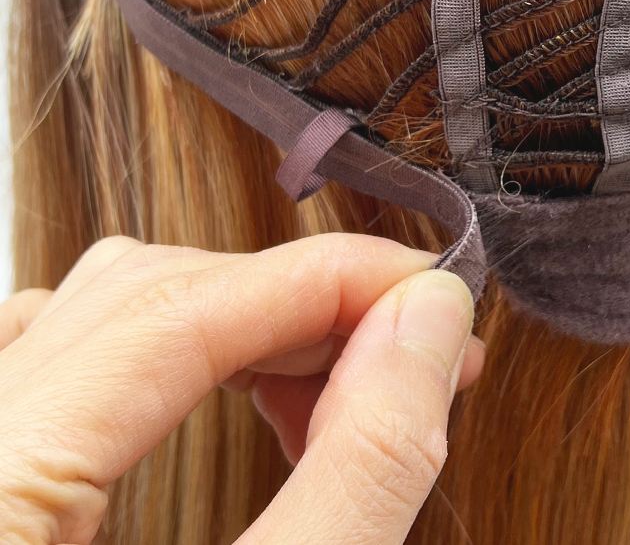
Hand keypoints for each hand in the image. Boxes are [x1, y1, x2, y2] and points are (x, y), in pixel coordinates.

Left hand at [0, 234, 484, 544]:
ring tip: (344, 391)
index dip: (330, 281)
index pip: (178, 306)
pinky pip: (67, 360)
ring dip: (246, 330)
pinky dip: (179, 356)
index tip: (438, 297)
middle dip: (300, 310)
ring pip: (105, 315)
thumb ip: (357, 473)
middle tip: (417, 355)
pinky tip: (245, 392)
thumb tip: (428, 322)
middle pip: (142, 295)